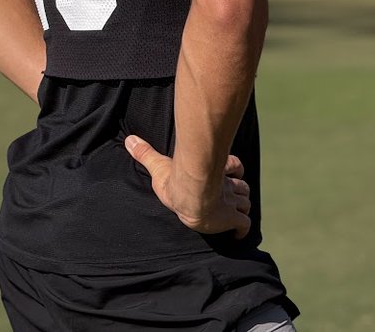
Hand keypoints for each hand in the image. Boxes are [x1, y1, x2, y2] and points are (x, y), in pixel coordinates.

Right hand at [124, 135, 251, 237]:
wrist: (190, 195)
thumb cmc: (176, 181)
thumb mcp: (159, 166)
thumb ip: (146, 154)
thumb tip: (129, 140)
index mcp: (214, 174)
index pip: (233, 167)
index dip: (234, 169)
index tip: (231, 172)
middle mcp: (225, 187)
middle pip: (242, 187)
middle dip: (239, 191)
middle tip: (231, 197)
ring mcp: (230, 203)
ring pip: (245, 205)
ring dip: (242, 208)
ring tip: (235, 213)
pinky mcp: (232, 219)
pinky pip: (244, 226)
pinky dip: (242, 230)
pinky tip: (238, 234)